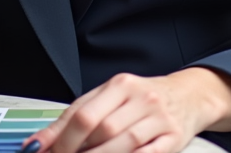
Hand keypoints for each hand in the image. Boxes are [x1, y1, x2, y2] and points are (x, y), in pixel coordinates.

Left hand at [27, 68, 230, 152]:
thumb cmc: (144, 98)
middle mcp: (140, 98)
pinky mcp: (173, 138)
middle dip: (75, 150)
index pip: (82, 112)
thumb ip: (77, 116)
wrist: (190, 96)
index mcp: (120, 84)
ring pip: (122, 143)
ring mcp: (158, 118)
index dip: (59, 137)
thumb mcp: (112, 97)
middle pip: (101, 128)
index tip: (41, 151)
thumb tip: (40, 141)